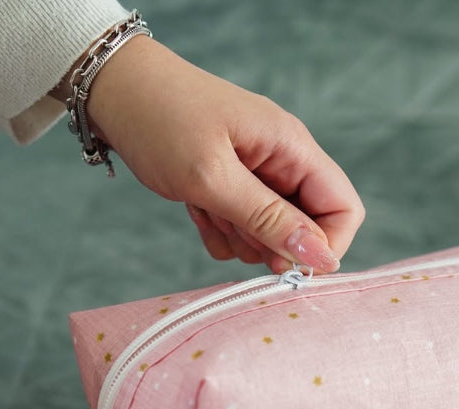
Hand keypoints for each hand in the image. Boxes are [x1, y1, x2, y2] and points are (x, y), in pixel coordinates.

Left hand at [86, 36, 364, 273]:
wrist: (114, 94)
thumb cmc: (161, 120)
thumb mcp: (213, 176)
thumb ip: (268, 219)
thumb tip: (322, 257)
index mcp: (293, 149)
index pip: (343, 209)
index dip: (325, 245)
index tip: (287, 263)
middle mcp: (282, 164)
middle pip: (305, 229)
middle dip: (270, 242)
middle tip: (230, 222)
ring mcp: (258, 178)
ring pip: (270, 236)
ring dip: (239, 237)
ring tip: (205, 206)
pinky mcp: (233, 190)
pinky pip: (241, 233)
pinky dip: (219, 231)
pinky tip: (196, 207)